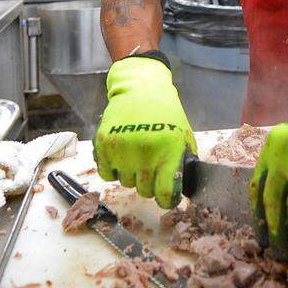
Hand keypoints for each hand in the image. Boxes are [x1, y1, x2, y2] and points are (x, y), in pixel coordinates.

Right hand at [94, 56, 196, 208]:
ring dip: (131, 175)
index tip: (166, 197)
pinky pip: (106, 174)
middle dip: (149, 184)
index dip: (166, 200)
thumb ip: (183, 163)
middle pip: (144, 191)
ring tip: (135, 156)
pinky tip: (120, 157)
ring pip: (125, 183)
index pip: (165, 193)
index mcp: (168, 151)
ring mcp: (123, 149)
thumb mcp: (183, 135)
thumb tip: (181, 189)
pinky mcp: (104, 144)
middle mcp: (145, 152)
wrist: (141, 88)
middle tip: (150, 169)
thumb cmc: (166, 113)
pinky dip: (113, 170)